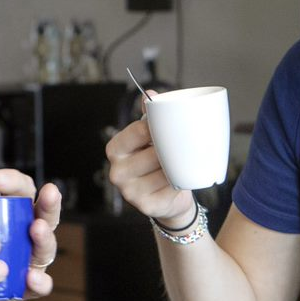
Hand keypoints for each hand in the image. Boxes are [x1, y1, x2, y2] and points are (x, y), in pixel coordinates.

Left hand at [0, 168, 62, 300]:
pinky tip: (32, 277)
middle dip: (48, 203)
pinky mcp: (27, 288)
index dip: (15, 182)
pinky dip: (40, 281)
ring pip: (47, 248)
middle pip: (45, 215)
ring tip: (38, 228)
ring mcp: (31, 261)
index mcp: (14, 215)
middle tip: (48, 192)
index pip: (23, 191)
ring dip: (45, 237)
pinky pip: (41, 285)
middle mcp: (28, 235)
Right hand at [105, 95, 195, 227]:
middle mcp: (117, 171)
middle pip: (153, 153)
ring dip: (178, 166)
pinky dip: (180, 183)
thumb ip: (150, 117)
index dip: (157, 127)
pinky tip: (182, 179)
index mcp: (115, 149)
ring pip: (163, 172)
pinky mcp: (145, 206)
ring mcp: (129, 192)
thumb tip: (151, 94)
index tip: (172, 123)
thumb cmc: (158, 163)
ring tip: (184, 161)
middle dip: (171, 148)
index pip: (137, 131)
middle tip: (184, 144)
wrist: (168, 199)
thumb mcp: (150, 139)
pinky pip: (169, 189)